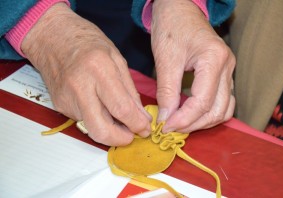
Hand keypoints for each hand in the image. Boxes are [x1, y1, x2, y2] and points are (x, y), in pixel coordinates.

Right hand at [21, 3, 150, 145]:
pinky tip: (101, 107)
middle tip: (132, 134)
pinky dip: (97, 119)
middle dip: (121, 140)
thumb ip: (130, 90)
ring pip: (92, 129)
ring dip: (110, 130)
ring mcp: (67, 99)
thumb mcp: (116, 58)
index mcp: (99, 69)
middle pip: (102, 130)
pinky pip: (84, 121)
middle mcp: (80, 87)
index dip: (137, 124)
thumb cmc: (86, 42)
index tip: (145, 128)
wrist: (51, 37)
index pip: (122, 109)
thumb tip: (141, 116)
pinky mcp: (60, 106)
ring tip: (119, 118)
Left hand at [151, 0, 235, 132]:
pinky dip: (207, 112)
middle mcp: (227, 66)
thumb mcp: (165, 60)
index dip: (183, 119)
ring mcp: (228, 71)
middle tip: (171, 129)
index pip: (202, 102)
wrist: (179, 10)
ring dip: (203, 122)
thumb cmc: (171, 28)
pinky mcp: (223, 74)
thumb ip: (166, 92)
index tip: (164, 127)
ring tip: (180, 124)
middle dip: (193, 124)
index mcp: (214, 59)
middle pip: (217, 110)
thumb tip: (165, 119)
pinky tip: (190, 114)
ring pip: (224, 109)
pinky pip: (222, 102)